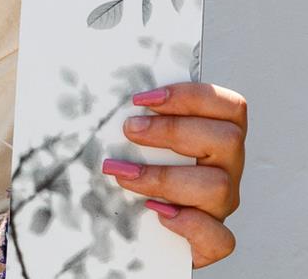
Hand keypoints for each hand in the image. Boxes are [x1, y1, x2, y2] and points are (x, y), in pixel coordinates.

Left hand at [102, 82, 244, 266]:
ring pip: (220, 186)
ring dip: (165, 177)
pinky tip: (159, 214)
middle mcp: (226, 169)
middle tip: (129, 131)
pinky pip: (220, 238)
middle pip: (228, 140)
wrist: (137, 227)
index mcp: (216, 138)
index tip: (142, 99)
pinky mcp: (212, 241)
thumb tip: (108, 96)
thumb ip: (139, 116)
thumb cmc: (135, 170)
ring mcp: (221, 205)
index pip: (230, 107)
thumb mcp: (138, 138)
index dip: (191, 96)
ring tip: (124, 174)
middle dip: (172, 130)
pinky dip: (191, 225)